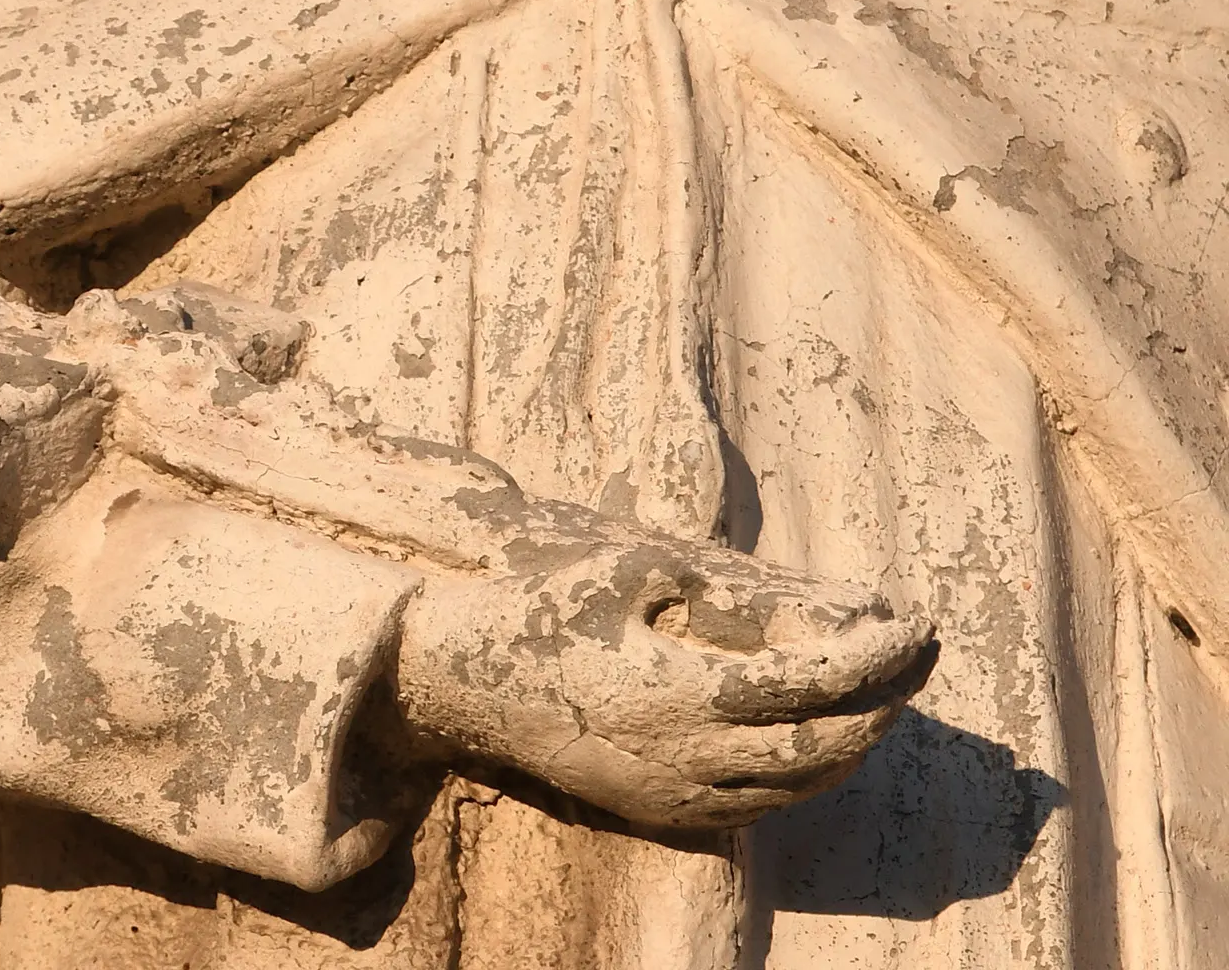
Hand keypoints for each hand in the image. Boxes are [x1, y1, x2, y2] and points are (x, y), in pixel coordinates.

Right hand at [395, 533, 934, 829]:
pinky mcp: (661, 813)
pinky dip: (809, 776)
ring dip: (855, 742)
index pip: (813, 686)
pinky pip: (760, 807)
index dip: (877, 660)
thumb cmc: (539, 612)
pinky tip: (827, 741)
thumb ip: (703, 584)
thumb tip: (779, 600)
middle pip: (822, 746)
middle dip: (885, 702)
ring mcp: (675, 796)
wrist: (462, 686)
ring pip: (798, 788)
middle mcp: (687, 759)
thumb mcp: (622, 571)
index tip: (919, 626)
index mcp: (683, 693)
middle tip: (923, 654)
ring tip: (892, 693)